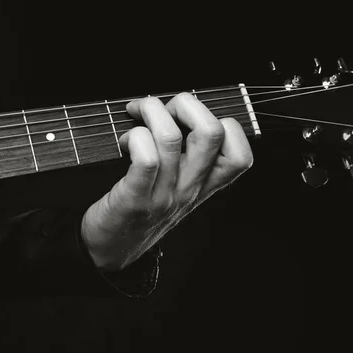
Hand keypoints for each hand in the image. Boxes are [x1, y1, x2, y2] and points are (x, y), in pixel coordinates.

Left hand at [81, 93, 252, 271]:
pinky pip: (145, 158)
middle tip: (162, 109)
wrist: (112, 249)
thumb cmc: (141, 207)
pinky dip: (134, 138)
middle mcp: (190, 190)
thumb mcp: (177, 186)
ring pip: (171, 137)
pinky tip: (125, 142)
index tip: (191, 120)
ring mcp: (165, 196)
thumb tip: (176, 109)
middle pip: (212, 132)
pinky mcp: (135, 199)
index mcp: (205, 185)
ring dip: (150, 113)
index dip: (223, 124)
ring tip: (135, 119)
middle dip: (186, 103)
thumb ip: (187, 155)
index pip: (241, 154)